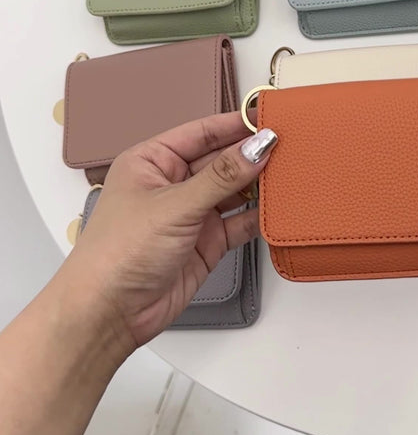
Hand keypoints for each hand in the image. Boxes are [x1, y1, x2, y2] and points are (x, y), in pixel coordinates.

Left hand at [57, 113, 276, 353]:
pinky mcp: (207, 241)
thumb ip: (222, 176)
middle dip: (253, 155)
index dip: (236, 126)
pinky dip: (260, 216)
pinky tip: (279, 208)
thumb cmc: (118, 253)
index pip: (202, 133)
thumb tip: (257, 146)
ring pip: (235, 191)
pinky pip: (241, 222)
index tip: (270, 120)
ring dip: (260, 185)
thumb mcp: (174, 205)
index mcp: (153, 162)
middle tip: (290, 147)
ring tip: (291, 174)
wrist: (109, 314)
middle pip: (223, 160)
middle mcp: (174, 184)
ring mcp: (192, 214)